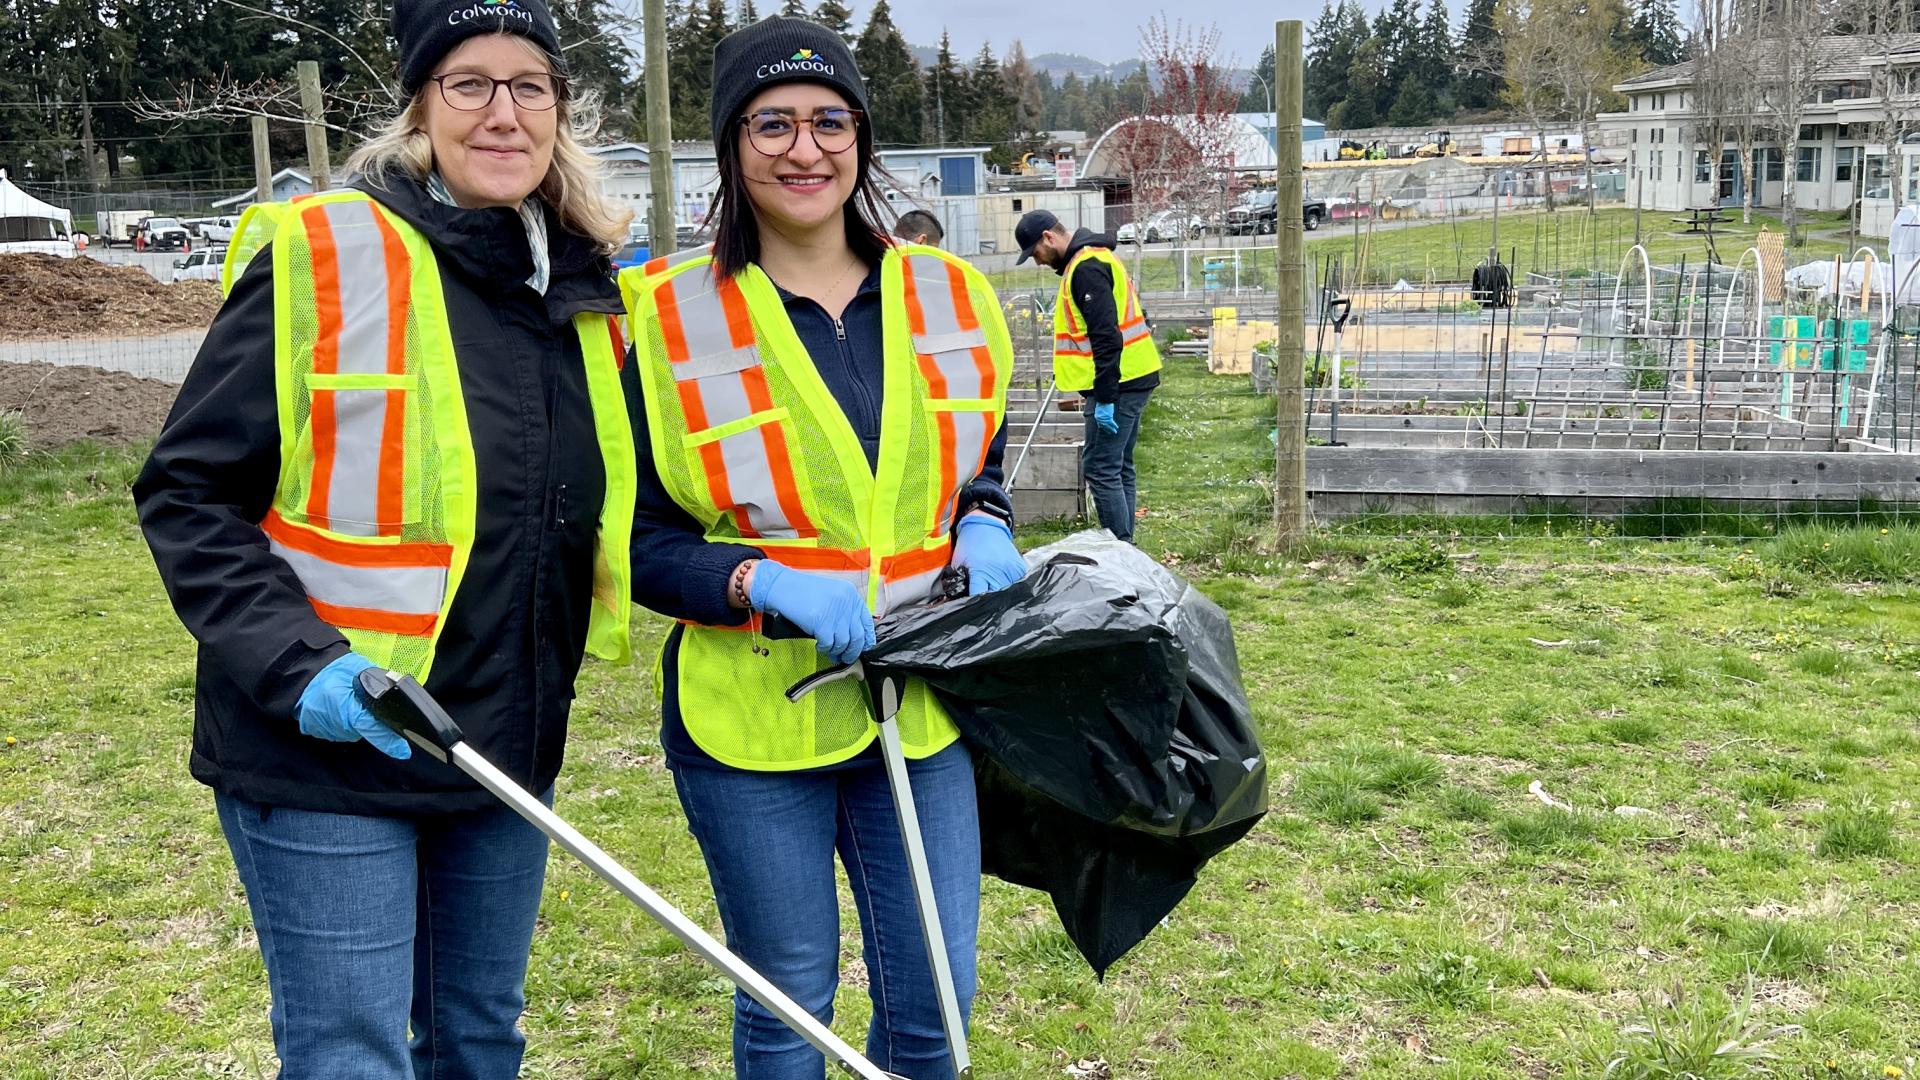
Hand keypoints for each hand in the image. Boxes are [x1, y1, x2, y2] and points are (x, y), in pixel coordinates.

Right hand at [296, 652, 412, 759]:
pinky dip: (340, 720)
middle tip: (360, 701)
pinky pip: (337, 730)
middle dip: (369, 721)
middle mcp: (338, 725)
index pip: (375, 731)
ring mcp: (325, 730)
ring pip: (351, 732)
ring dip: (354, 720)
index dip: (390, 743)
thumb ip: (378, 686)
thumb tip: (396, 694)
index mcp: (350, 710)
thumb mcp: (361, 671)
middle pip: (365, 732)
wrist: (303, 673)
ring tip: (346, 700)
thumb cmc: (333, 670)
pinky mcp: (316, 731)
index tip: (403, 751)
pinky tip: (336, 706)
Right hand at [749, 561, 874, 664]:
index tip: (864, 647)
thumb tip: (853, 636)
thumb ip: (844, 610)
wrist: (782, 586)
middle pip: (857, 635)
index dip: (867, 638)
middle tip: (847, 657)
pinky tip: (819, 646)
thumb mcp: (831, 595)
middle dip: (852, 651)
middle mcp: (846, 602)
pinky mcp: (821, 622)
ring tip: (830, 651)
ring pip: (843, 642)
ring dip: (836, 651)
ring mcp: (834, 612)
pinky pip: (829, 644)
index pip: (867, 621)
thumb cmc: (804, 592)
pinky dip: (825, 648)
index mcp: (850, 594)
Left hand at [952, 514, 1026, 595]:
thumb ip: (961, 583)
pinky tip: (1002, 579)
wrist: (985, 526)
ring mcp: (1011, 570)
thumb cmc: (969, 545)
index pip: (980, 596)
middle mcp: (998, 572)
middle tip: (983, 594)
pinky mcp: (1020, 568)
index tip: (972, 605)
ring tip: (993, 586)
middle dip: (989, 599)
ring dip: (1000, 593)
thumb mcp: (958, 564)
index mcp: (981, 572)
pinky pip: (1016, 584)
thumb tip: (961, 600)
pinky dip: (1010, 585)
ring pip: (1008, 593)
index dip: (975, 603)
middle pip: (995, 597)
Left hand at [1092, 401, 1118, 434]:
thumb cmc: (1101, 403)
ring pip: (1108, 426)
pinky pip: (1112, 423)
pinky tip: (1117, 427)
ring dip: (1112, 429)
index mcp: (1097, 417)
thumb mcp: (1099, 409)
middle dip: (1107, 430)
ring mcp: (1104, 419)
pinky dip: (1114, 425)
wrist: (1103, 400)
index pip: (1100, 425)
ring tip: (1114, 432)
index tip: (1105, 430)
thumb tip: (1105, 416)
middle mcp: (1100, 419)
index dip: (1103, 428)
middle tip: (1109, 433)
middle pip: (1104, 426)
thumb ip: (1101, 414)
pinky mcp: (1109, 417)